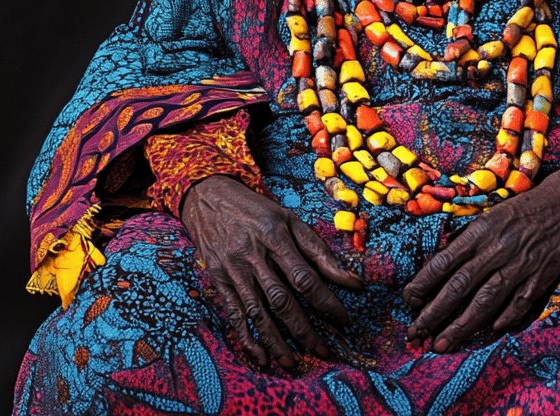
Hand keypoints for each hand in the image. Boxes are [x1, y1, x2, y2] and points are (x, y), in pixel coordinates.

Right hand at [181, 175, 363, 368]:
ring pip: (257, 311)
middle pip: (281, 299)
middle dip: (303, 329)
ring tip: (293, 361)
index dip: (325, 301)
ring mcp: (233, 269)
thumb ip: (318, 250)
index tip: (342, 320)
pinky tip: (261, 355)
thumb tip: (350, 279)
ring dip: (276, 340)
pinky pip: (233, 314)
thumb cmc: (257, 210)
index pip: (304, 276)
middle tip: (322, 350)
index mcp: (275, 236)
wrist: (209, 198)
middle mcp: (254, 254)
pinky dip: (247, 337)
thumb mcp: (290, 219)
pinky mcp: (218, 280)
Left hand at [402, 161, 559, 352]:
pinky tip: (489, 332)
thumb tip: (443, 264)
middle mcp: (497, 250)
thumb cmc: (524, 209)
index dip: (424, 282)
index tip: (408, 299)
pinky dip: (503, 319)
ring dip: (461, 326)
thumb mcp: (492, 215)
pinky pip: (518, 305)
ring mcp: (520, 266)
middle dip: (434, 312)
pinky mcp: (540, 279)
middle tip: (415, 331)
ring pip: (485, 302)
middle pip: (460, 286)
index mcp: (481, 231)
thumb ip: (470, 240)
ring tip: (442, 343)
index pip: (445, 261)